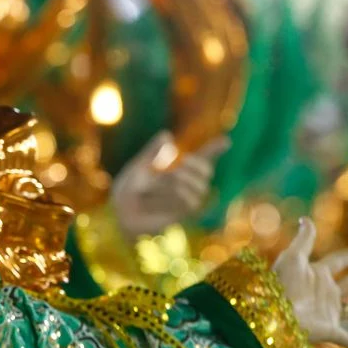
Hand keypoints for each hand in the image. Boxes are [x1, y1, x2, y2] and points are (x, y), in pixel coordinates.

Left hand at [111, 132, 230, 239]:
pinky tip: (157, 200)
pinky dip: (171, 196)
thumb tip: (166, 135)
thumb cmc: (129, 188)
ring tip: (154, 185)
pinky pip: (189, 200)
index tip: (226, 141)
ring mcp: (189, 197)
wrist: (121, 211)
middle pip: (206, 170)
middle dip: (192, 166)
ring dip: (173, 183)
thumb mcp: (139, 165)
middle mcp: (188, 181)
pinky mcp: (186, 211)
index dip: (215, 148)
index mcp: (178, 166)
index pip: (202, 156)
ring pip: (197, 185)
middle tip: (174, 167)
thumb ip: (152, 151)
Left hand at [272, 218, 347, 347]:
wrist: (272, 313)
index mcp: (316, 274)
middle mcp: (323, 293)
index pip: (337, 261)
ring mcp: (326, 312)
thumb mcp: (292, 257)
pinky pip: (347, 338)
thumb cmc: (281, 284)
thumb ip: (303, 239)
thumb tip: (306, 219)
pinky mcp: (327, 330)